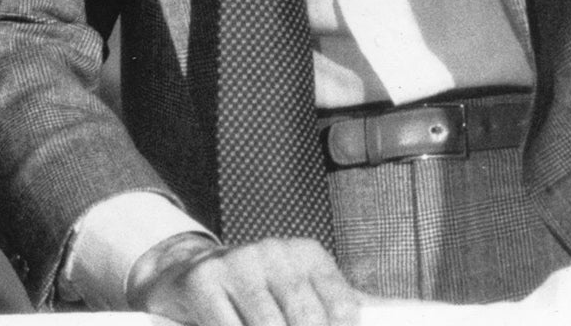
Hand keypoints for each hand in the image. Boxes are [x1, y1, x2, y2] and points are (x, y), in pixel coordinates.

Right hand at [127, 233, 364, 325]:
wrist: (186, 274)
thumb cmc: (255, 293)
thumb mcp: (299, 293)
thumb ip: (334, 308)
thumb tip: (384, 319)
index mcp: (307, 255)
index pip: (343, 308)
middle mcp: (276, 251)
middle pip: (309, 321)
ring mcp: (239, 263)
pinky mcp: (205, 281)